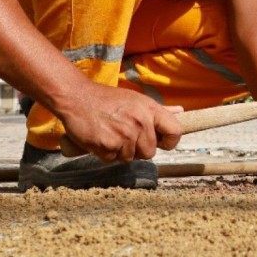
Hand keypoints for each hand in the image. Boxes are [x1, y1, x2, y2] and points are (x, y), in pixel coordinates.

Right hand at [55, 83, 182, 162]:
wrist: (76, 97)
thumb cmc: (107, 99)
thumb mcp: (136, 100)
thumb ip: (159, 110)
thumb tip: (181, 111)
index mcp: (150, 109)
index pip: (175, 132)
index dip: (169, 142)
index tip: (159, 142)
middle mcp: (140, 122)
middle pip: (150, 152)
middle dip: (137, 148)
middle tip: (123, 134)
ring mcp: (124, 134)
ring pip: (130, 158)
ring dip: (119, 151)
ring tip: (110, 133)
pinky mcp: (108, 145)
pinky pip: (112, 160)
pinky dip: (105, 153)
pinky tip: (99, 138)